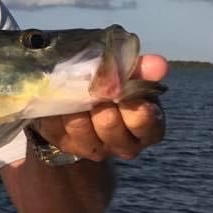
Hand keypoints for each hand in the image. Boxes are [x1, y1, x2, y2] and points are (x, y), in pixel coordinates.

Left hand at [34, 54, 167, 161]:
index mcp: (147, 129)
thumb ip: (142, 69)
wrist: (83, 104)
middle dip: (99, 99)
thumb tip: (157, 63)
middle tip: (94, 84)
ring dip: (74, 102)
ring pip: (79, 125)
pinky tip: (56, 95)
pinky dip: (55, 106)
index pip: (144, 121)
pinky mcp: (63, 143)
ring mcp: (92, 148)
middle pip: (108, 123)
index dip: (131, 101)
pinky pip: (55, 124)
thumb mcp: (131, 77)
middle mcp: (123, 145)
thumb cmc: (115, 89)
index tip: (120, 84)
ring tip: (73, 86)